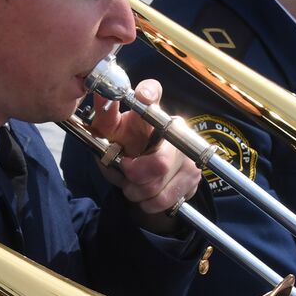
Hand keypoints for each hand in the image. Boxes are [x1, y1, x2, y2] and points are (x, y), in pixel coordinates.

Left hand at [89, 78, 201, 232]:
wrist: (143, 174)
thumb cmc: (124, 147)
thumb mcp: (109, 134)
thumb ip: (105, 117)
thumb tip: (101, 96)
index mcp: (150, 112)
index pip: (153, 93)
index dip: (149, 93)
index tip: (142, 96)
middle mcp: (176, 128)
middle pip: (159, 163)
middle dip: (135, 176)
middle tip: (126, 173)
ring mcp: (189, 153)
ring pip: (159, 185)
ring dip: (137, 191)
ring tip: (133, 183)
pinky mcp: (194, 175)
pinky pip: (165, 198)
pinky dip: (148, 202)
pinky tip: (146, 193)